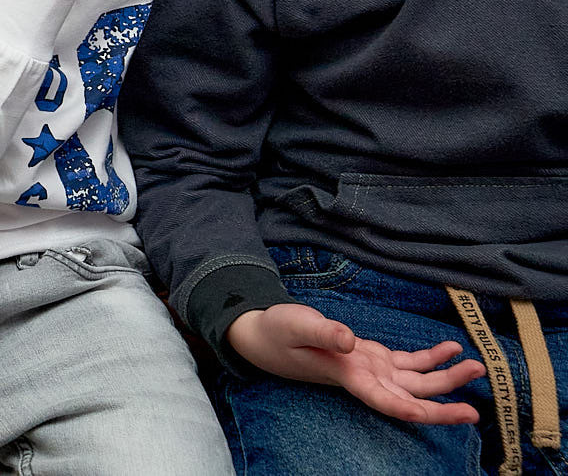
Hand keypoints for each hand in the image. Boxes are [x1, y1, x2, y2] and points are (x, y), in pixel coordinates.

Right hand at [227, 303, 485, 425]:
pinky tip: (450, 349)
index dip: (413, 410)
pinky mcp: (372, 358)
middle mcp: (365, 378)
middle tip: (474, 411)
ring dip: (446, 377)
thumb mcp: (295, 326)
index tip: (439, 413)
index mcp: (347, 375)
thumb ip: (323, 332)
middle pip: (410, 398)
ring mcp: (371, 369)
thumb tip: (350, 340)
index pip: (384, 400)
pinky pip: (409, 363)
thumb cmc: (276, 332)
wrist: (264, 335)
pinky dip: (431, 357)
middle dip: (443, 404)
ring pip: (417, 381)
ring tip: (475, 366)